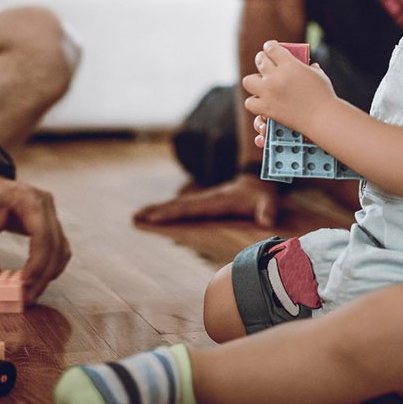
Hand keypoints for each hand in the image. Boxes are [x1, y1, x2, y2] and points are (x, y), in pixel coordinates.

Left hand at [0, 168, 69, 303]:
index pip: (42, 236)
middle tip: (25, 299)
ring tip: (29, 294)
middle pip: (55, 246)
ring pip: (61, 250)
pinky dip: (50, 266)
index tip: (22, 287)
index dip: (36, 264)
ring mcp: (51, 211)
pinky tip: (35, 281)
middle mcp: (46, 203)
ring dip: (48, 274)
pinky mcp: (50, 221)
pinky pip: (59, 248)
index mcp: (28, 199)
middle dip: (42, 276)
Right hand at [133, 174, 280, 227]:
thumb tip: (267, 222)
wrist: (258, 182)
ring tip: (136, 216)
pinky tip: (154, 216)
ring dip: (157, 210)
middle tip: (135, 216)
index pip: (191, 207)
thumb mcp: (267, 202)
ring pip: (177, 206)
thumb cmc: (261, 195)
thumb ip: (267, 210)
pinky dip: (167, 211)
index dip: (173, 212)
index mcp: (216, 201)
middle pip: (177, 205)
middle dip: (157, 210)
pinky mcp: (202, 203)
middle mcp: (206, 199)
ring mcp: (203, 200)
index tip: (155, 217)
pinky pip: (182, 208)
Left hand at [241, 40, 336, 136]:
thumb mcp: (318, 74)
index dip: (270, 46)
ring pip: (248, 80)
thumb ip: (309, 67)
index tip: (270, 48)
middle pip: (260, 60)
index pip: (271, 47)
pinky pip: (249, 102)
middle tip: (266, 64)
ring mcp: (269, 92)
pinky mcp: (266, 108)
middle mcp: (275, 76)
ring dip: (255, 80)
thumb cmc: (324, 96)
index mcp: (289, 64)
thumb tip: (308, 65)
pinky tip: (262, 100)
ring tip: (262, 83)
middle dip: (263, 59)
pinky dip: (254, 101)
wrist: (322, 117)